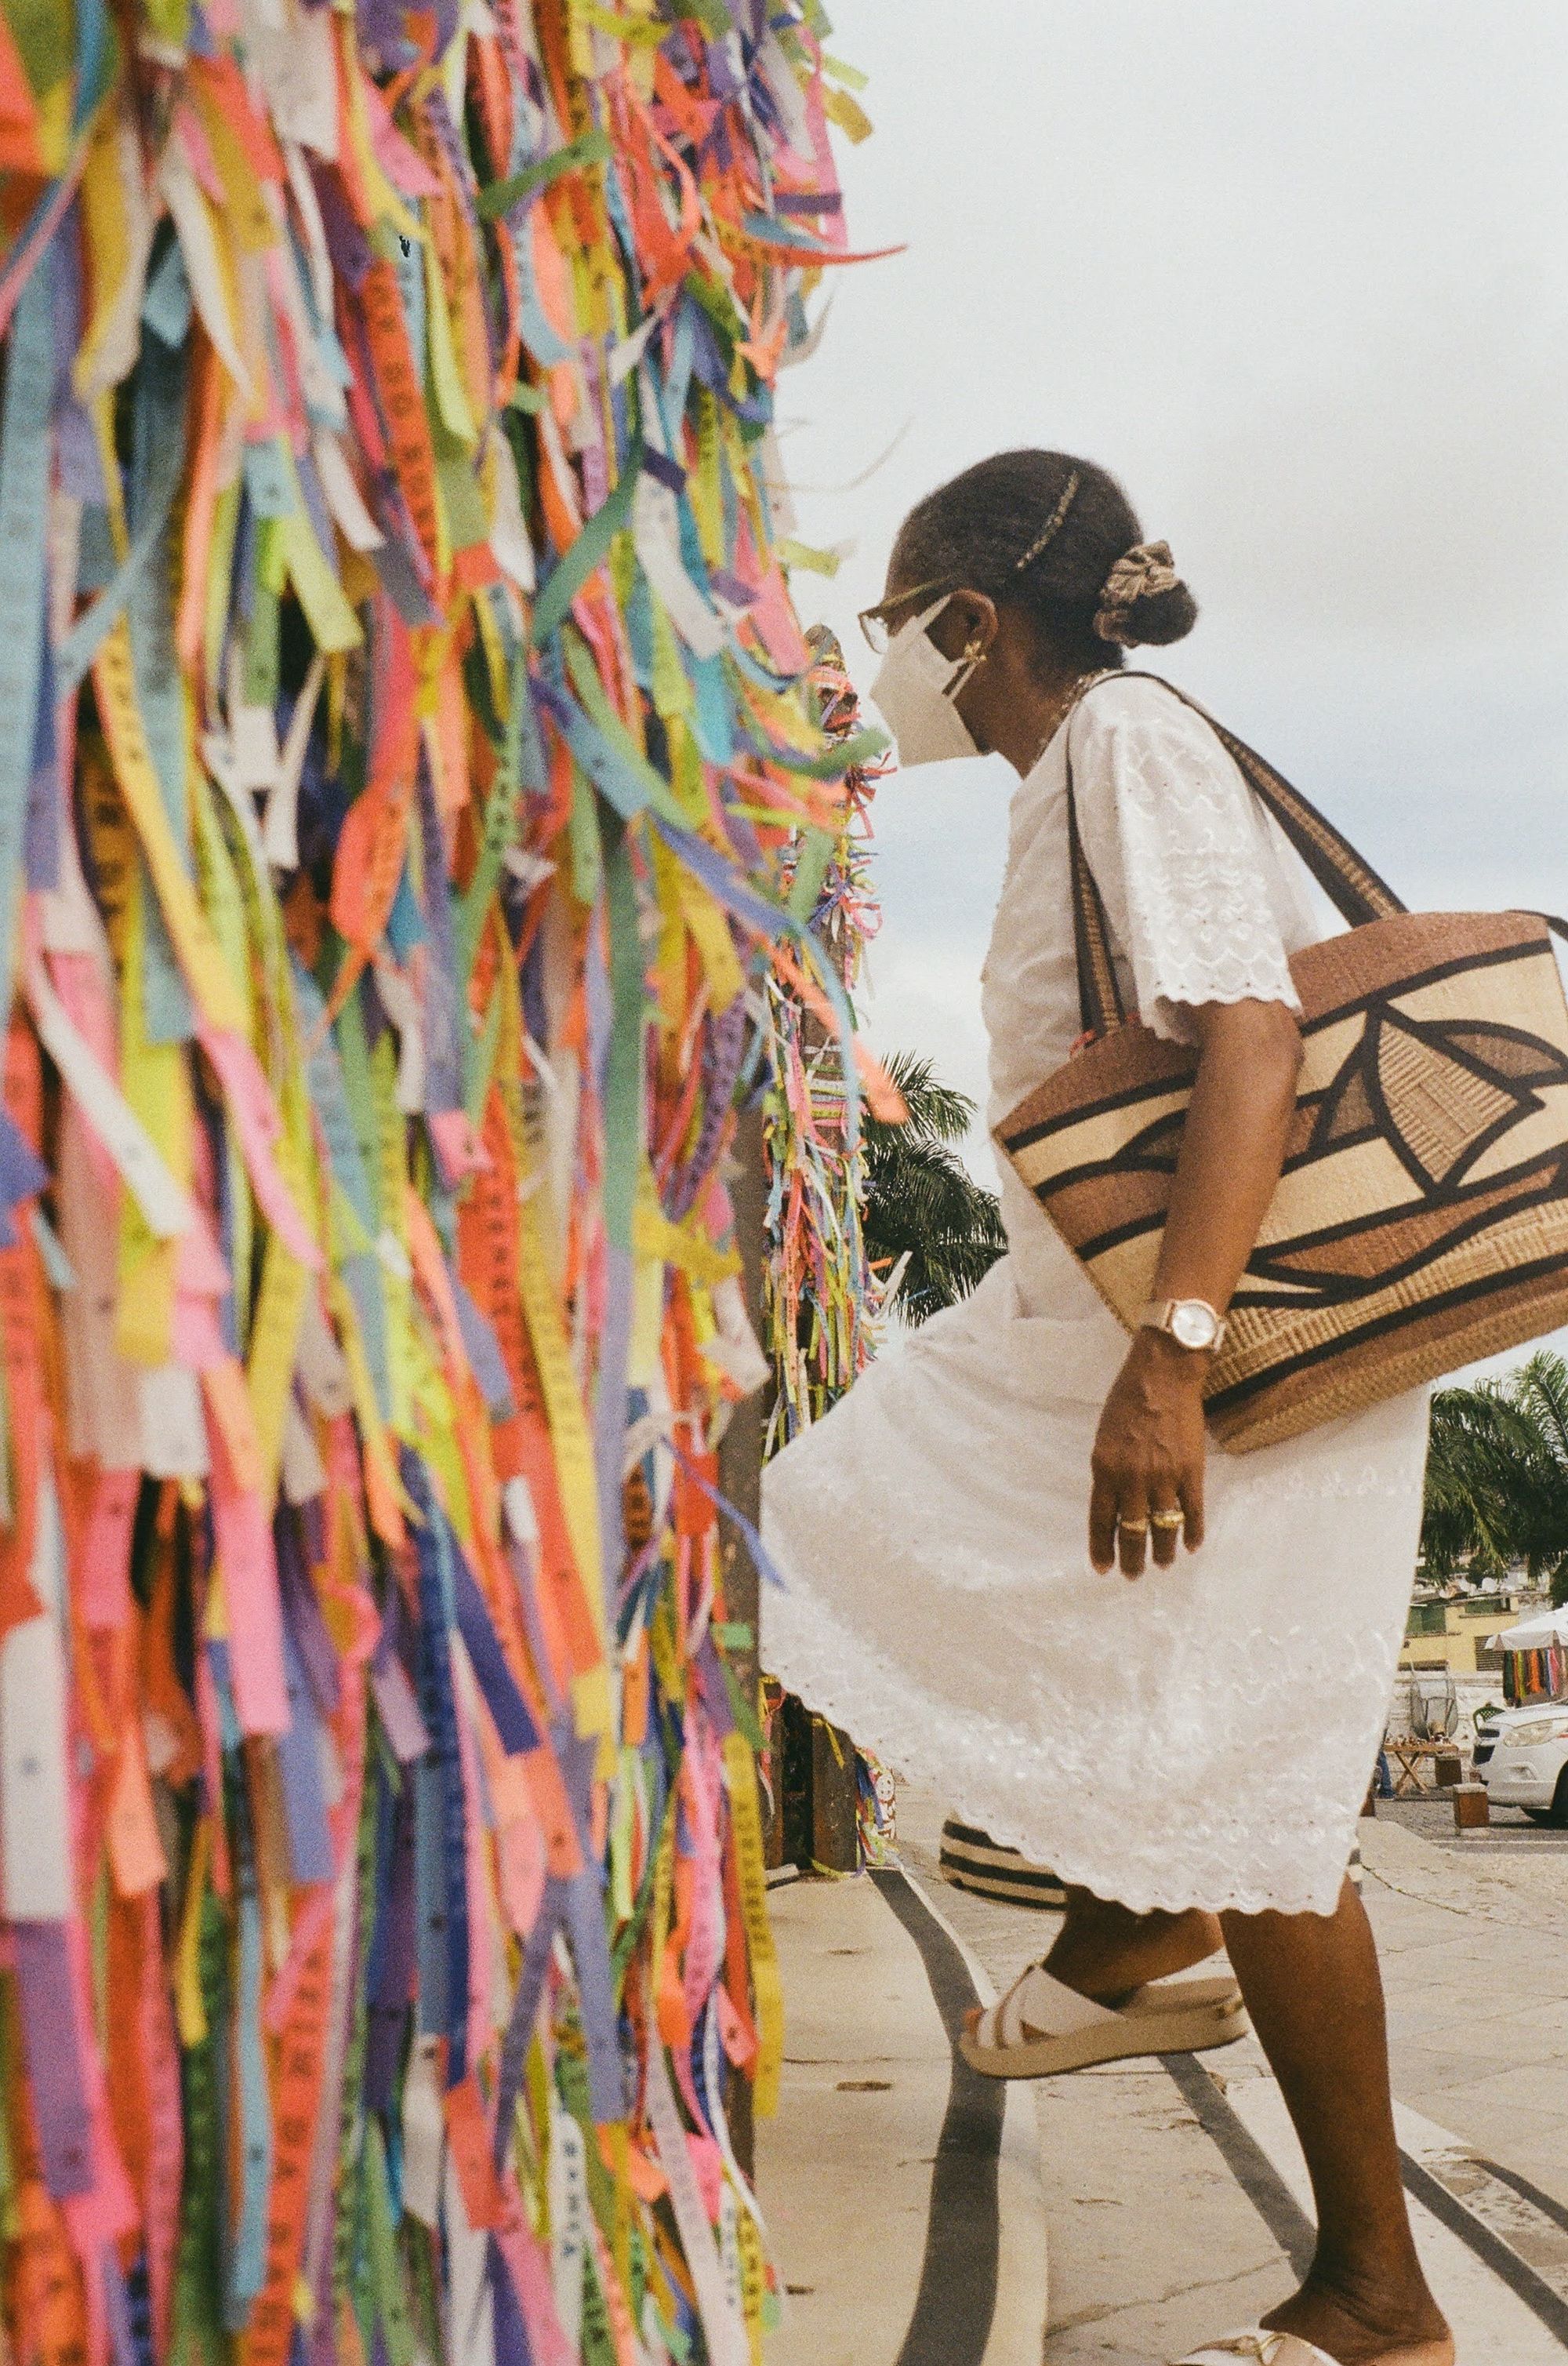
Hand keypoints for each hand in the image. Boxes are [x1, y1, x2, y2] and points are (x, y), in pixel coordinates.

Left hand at [1088, 1330, 1207, 1577]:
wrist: (1163, 1375)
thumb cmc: (1127, 1402)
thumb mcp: (1104, 1439)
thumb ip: (1108, 1475)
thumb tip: (1114, 1508)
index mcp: (1105, 1469)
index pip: (1101, 1521)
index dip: (1102, 1549)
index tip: (1103, 1569)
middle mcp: (1133, 1478)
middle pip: (1132, 1532)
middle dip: (1131, 1559)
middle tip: (1133, 1575)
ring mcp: (1164, 1476)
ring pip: (1163, 1529)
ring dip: (1162, 1552)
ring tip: (1162, 1565)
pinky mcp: (1191, 1471)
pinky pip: (1192, 1513)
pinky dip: (1192, 1533)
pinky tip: (1191, 1546)